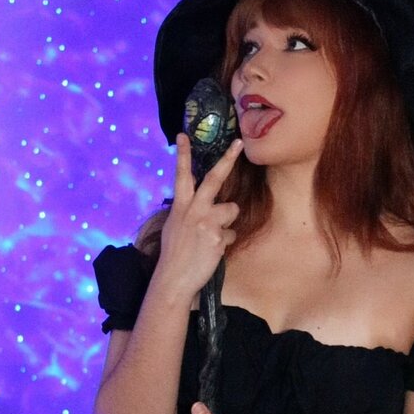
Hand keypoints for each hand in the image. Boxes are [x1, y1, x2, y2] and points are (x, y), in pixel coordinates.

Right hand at [157, 133, 243, 297]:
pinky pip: (232, 234)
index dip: (183, 155)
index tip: (183, 135)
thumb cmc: (174, 255)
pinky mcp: (218, 237)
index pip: (182, 175)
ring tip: (212, 237)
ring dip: (227, 222)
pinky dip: (225, 242)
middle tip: (239, 143)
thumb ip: (187, 212)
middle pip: (215, 179)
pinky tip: (212, 251)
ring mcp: (207, 222)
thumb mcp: (174, 227)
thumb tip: (199, 206)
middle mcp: (194, 210)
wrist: (174, 279)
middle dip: (228, 159)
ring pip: (232, 210)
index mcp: (181, 206)